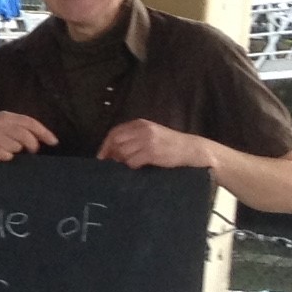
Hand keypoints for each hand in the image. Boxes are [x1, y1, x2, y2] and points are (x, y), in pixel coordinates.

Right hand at [0, 111, 54, 159]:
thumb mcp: (0, 124)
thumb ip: (16, 128)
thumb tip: (38, 140)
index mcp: (6, 116)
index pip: (30, 122)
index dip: (44, 133)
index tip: (54, 142)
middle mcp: (0, 123)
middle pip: (25, 136)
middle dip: (31, 146)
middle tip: (31, 152)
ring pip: (16, 147)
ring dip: (15, 152)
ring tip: (6, 151)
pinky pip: (5, 155)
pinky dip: (5, 157)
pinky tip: (0, 156)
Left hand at [98, 119, 215, 171]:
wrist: (191, 149)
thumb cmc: (170, 144)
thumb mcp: (152, 133)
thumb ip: (135, 137)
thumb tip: (114, 150)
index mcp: (141, 123)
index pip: (115, 132)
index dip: (105, 145)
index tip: (101, 156)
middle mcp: (142, 130)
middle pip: (116, 141)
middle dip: (110, 154)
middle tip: (110, 164)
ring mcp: (147, 141)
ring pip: (122, 152)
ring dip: (121, 161)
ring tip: (126, 166)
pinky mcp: (152, 152)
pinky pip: (132, 161)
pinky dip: (131, 166)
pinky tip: (137, 167)